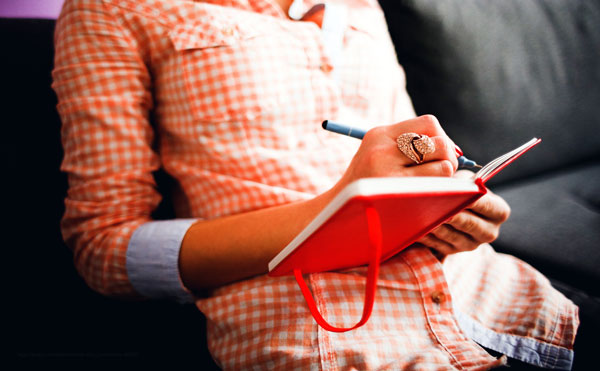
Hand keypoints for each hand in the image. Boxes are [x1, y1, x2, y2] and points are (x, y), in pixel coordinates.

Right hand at [333, 115, 458, 192]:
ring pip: (443, 165)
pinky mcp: (394, 195)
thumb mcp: (377, 154)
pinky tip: (431, 198)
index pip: (429, 123)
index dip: (442, 137)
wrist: (335, 212)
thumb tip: (455, 151)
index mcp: (379, 135)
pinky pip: (436, 188)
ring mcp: (387, 173)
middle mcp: (382, 149)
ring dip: (446, 178)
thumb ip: (409, 147)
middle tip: (443, 172)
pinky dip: (442, 192)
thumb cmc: (365, 185)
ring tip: (435, 186)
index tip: (439, 154)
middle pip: (439, 143)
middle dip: (449, 157)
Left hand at [417, 171, 510, 254]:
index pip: (487, 205)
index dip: (472, 199)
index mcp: (499, 212)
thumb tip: (454, 184)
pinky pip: (437, 245)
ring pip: (451, 236)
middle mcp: (489, 232)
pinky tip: (416, 227)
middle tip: (437, 207)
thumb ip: (464, 182)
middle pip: (470, 224)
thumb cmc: (463, 189)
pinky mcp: (452, 252)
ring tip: (422, 215)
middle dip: (453, 215)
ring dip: (436, 225)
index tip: (459, 193)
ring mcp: (471, 245)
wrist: (457, 208)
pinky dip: (426, 236)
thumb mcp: (467, 181)